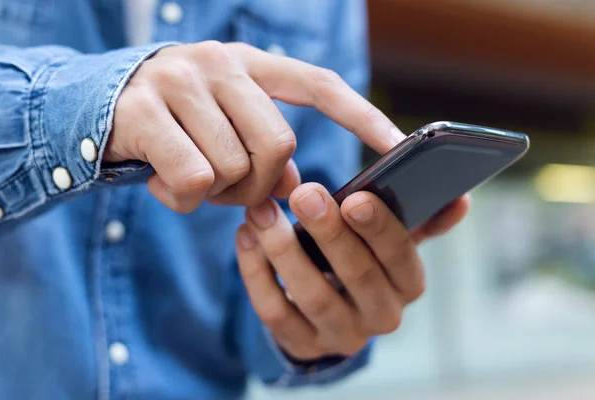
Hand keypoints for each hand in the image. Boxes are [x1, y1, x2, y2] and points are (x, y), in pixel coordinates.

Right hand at [105, 41, 400, 212]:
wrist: (89, 107)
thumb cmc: (172, 126)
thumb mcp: (223, 129)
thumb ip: (262, 151)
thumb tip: (295, 187)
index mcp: (248, 65)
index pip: (318, 85)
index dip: (361, 116)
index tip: (397, 145)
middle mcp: (218, 64)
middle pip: (279, 146)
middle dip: (260, 186)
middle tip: (234, 191)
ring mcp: (180, 82)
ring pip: (235, 168)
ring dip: (219, 194)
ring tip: (193, 182)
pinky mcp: (144, 110)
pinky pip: (194, 179)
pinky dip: (184, 200)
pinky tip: (164, 187)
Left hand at [236, 183, 469, 359]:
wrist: (333, 311)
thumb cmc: (363, 261)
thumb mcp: (392, 240)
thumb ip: (420, 218)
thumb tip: (462, 200)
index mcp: (408, 284)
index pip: (401, 258)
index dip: (379, 229)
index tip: (355, 198)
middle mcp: (381, 315)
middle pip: (356, 276)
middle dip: (328, 233)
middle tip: (304, 194)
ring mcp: (341, 335)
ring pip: (311, 295)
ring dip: (283, 250)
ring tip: (261, 212)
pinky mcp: (303, 345)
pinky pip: (275, 312)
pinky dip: (256, 274)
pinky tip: (245, 238)